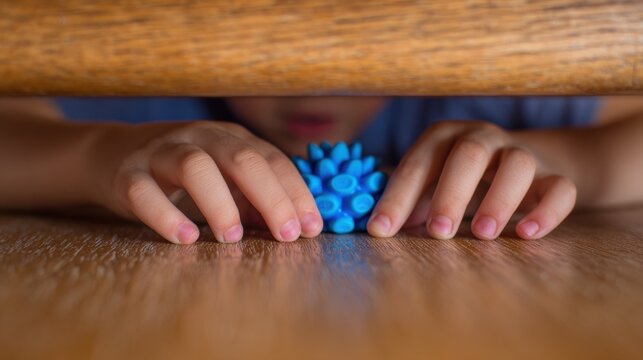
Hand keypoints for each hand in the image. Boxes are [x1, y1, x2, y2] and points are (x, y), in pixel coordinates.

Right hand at [93, 121, 322, 243]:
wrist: (114, 155)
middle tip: (287, 235)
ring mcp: (162, 152)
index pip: (272, 160)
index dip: (295, 193)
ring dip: (219, 203)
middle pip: (242, 159)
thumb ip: (256, 201)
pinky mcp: (128, 174)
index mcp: (231, 138)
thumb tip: (297, 229)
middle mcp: (200, 137)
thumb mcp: (225, 180)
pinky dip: (166, 215)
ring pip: (195, 168)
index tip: (312, 228)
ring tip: (232, 238)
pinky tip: (185, 238)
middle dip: (271, 197)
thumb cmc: (184, 175)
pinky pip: (145, 192)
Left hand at [367, 120, 576, 239]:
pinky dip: (547, 211)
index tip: (381, 231)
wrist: (525, 160)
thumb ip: (410, 201)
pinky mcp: (554, 175)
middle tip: (438, 233)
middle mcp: (482, 138)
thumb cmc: (462, 177)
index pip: (418, 164)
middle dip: (450, 194)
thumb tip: (381, 228)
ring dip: (499, 200)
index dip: (397, 198)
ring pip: (517, 165)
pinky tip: (527, 234)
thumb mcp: (432, 182)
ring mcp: (521, 153)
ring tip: (482, 234)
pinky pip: (560, 188)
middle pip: (469, 154)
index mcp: (444, 137)